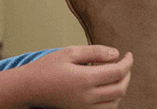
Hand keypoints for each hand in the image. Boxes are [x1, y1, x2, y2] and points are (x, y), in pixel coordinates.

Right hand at [0, 45, 133, 108]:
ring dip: (121, 88)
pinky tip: (107, 88)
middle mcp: (87, 97)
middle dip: (127, 75)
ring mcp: (84, 108)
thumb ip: (95, 52)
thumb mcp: (69, 52)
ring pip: (115, 102)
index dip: (128, 62)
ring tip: (117, 75)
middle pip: (120, 89)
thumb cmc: (46, 68)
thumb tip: (116, 54)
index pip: (118, 72)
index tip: (129, 54)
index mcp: (85, 79)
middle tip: (125, 64)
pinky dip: (112, 100)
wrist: (27, 89)